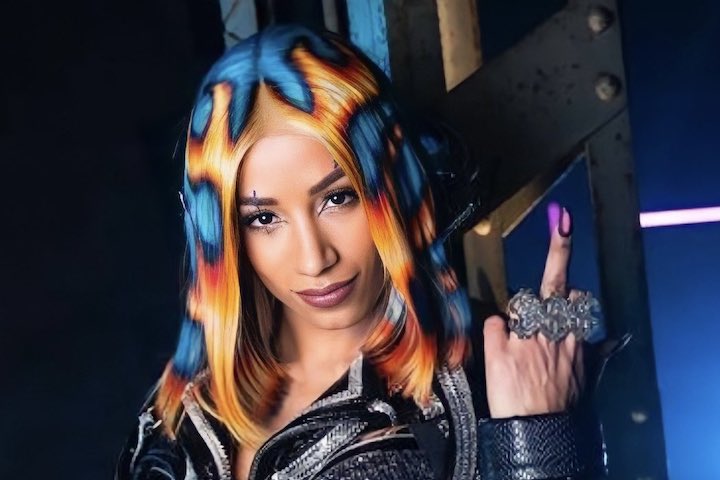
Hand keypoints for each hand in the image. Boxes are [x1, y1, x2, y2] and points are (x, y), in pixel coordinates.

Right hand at [483, 203, 583, 417]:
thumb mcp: (491, 361)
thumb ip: (496, 331)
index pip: (538, 283)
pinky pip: (593, 343)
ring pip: (580, 310)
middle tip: (557, 245)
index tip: (563, 218)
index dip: (555, 247)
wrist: (540, 432)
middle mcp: (560, 330)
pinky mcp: (590, 363)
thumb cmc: (512, 397)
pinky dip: (587, 341)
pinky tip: (581, 348)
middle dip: (560, 270)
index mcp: (534, 326)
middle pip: (565, 290)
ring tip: (552, 317)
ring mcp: (578, 345)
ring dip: (567, 306)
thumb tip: (501, 320)